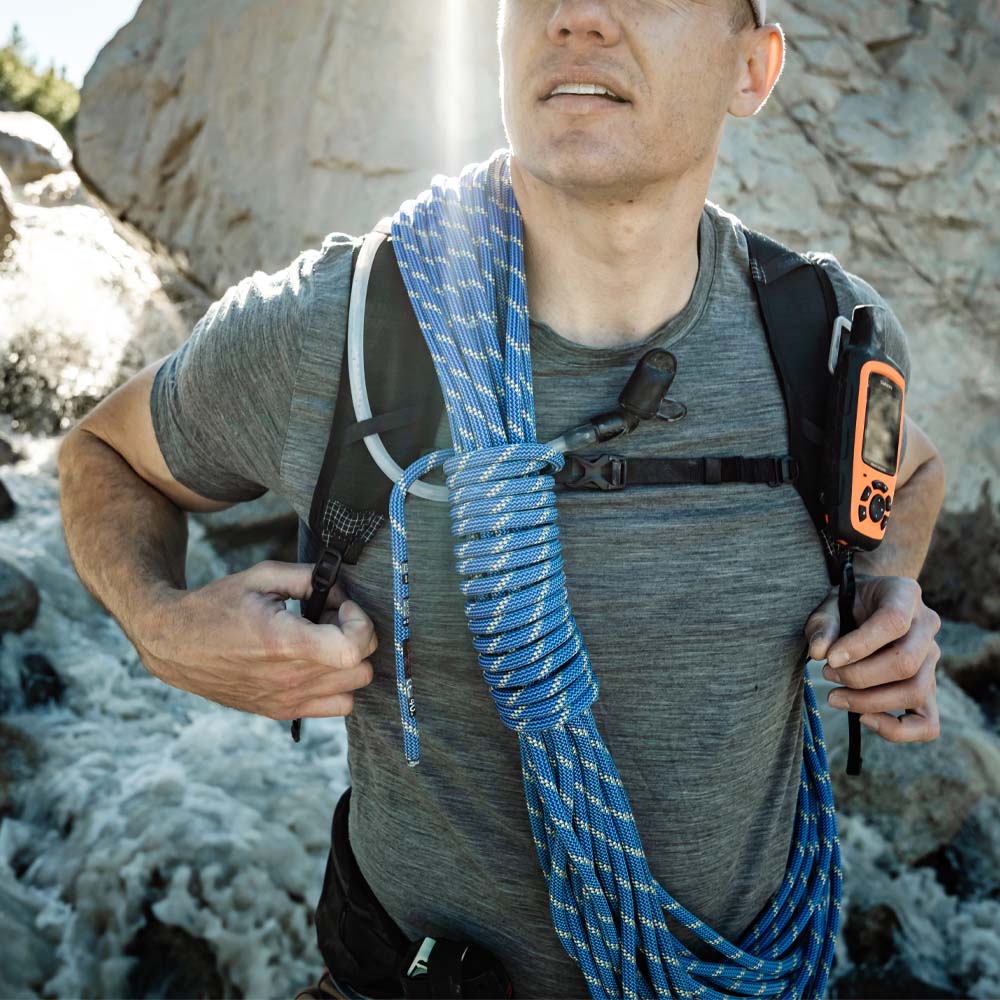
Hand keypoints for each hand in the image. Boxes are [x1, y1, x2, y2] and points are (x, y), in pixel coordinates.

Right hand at [135, 560, 376, 719]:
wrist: (175, 644)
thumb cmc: (216, 606)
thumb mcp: (261, 576)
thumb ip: (309, 576)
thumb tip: (342, 586)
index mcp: (283, 643)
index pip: (353, 649)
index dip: (360, 622)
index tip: (342, 606)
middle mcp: (288, 679)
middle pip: (361, 669)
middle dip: (355, 637)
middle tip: (329, 619)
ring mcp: (286, 701)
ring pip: (354, 689)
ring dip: (348, 663)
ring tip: (321, 641)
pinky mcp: (281, 712)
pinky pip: (336, 707)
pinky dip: (337, 686)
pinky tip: (315, 662)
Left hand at [804, 575, 941, 742]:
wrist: (868, 605)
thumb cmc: (847, 603)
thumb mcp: (830, 602)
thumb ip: (823, 623)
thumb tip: (818, 652)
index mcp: (905, 595)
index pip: (893, 622)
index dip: (860, 645)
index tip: (828, 658)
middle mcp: (927, 626)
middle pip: (905, 664)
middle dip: (858, 677)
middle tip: (826, 674)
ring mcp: (932, 659)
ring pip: (915, 692)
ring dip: (869, 702)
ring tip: (834, 696)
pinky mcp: (928, 688)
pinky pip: (927, 723)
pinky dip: (897, 730)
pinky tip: (863, 718)